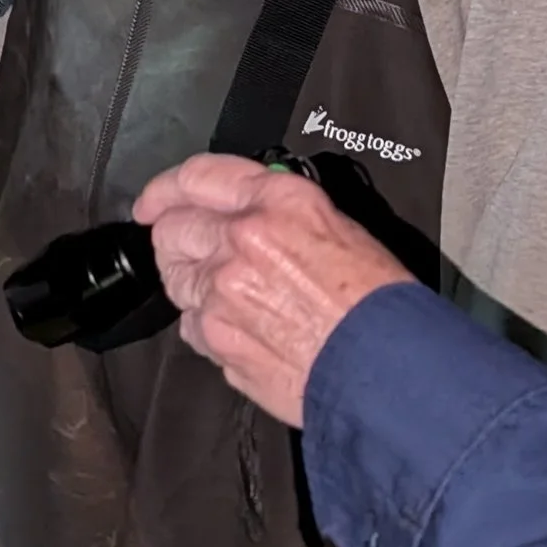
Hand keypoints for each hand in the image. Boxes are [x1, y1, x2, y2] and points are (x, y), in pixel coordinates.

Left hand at [134, 155, 410, 425]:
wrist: (391, 369)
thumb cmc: (380, 305)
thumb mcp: (338, 228)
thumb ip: (280, 213)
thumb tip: (247, 212)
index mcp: (278, 203)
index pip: (198, 177)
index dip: (167, 187)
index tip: (156, 200)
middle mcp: (242, 240)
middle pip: (172, 230)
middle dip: (175, 239)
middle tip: (192, 250)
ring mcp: (222, 293)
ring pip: (176, 280)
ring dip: (192, 284)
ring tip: (233, 298)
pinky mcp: (217, 340)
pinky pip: (192, 326)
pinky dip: (208, 327)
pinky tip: (245, 331)